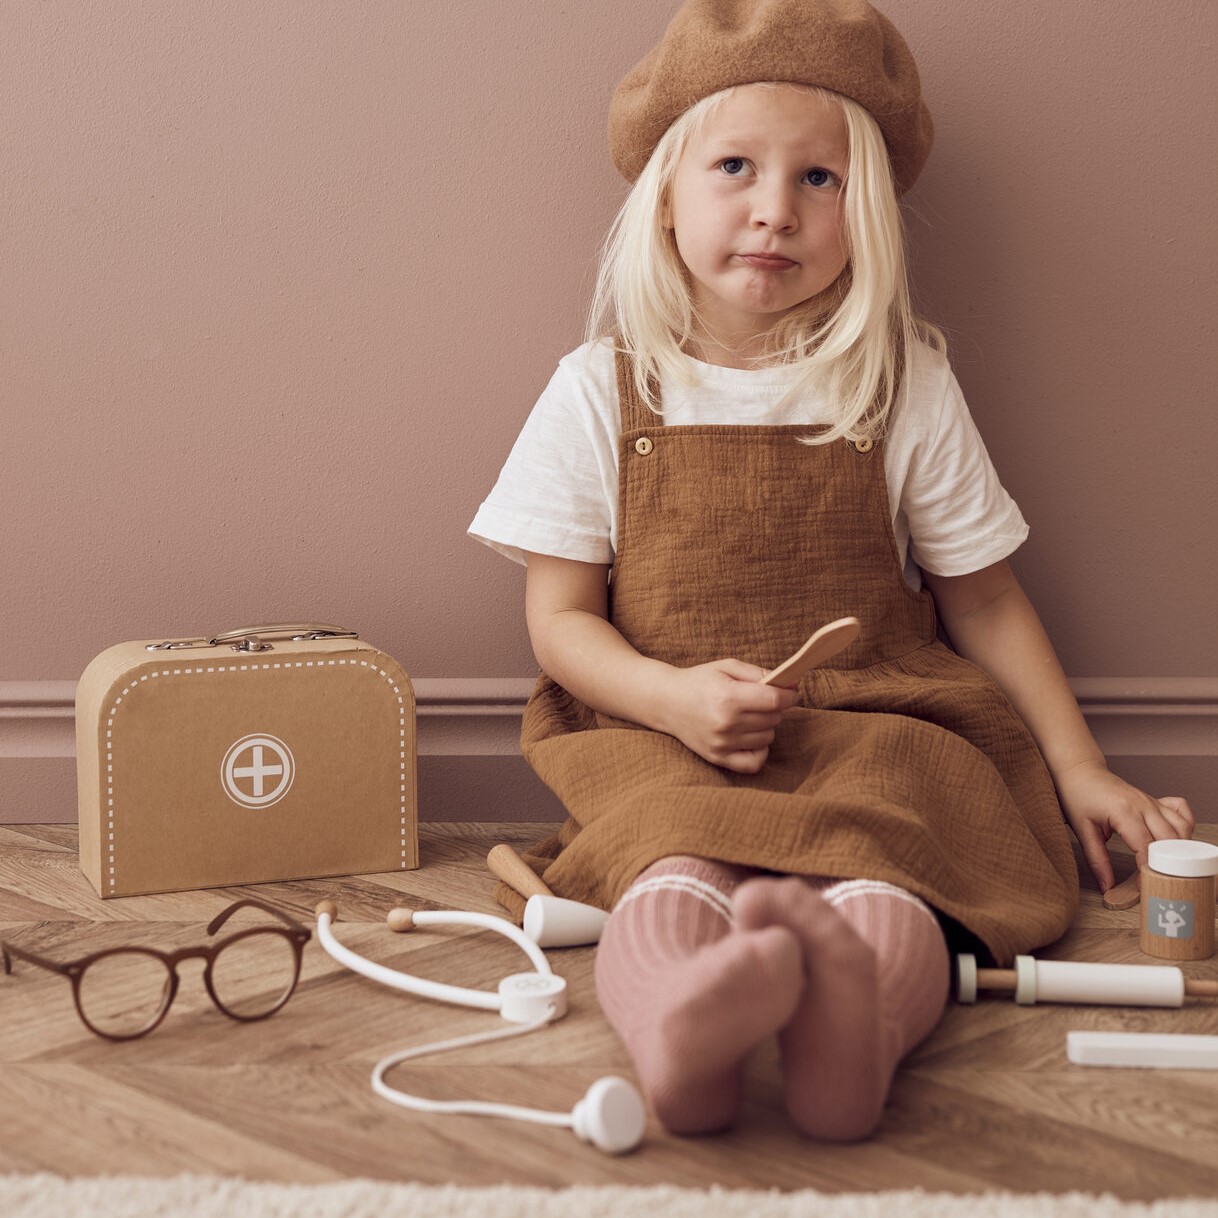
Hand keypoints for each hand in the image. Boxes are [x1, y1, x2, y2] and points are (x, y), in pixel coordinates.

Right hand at [659, 658, 798, 773]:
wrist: (666, 701)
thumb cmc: (699, 681)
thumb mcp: (726, 667)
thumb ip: (758, 673)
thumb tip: (789, 685)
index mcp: (728, 697)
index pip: (774, 701)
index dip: (789, 695)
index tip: (791, 692)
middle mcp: (725, 723)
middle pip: (773, 718)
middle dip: (775, 707)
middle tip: (761, 700)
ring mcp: (721, 743)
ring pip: (767, 737)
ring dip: (766, 726)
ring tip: (750, 715)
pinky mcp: (717, 757)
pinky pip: (754, 762)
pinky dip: (760, 750)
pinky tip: (753, 737)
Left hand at [1055, 760, 1194, 891]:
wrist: (1080, 772)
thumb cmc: (1078, 796)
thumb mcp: (1082, 830)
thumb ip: (1096, 860)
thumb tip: (1107, 886)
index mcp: (1124, 812)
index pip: (1146, 847)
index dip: (1146, 869)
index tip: (1142, 885)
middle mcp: (1143, 805)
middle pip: (1170, 840)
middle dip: (1167, 863)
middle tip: (1156, 879)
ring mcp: (1152, 802)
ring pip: (1182, 828)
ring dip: (1179, 849)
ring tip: (1166, 865)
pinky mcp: (1156, 801)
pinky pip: (1182, 812)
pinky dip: (1185, 827)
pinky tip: (1175, 840)